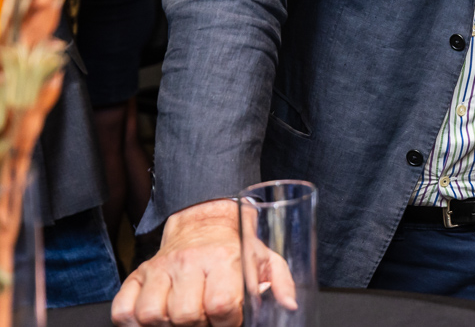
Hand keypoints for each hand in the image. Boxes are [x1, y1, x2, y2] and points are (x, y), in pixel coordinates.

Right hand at [112, 199, 296, 326]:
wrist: (204, 220)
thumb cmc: (236, 245)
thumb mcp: (266, 258)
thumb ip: (281, 282)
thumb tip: (290, 306)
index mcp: (223, 259)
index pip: (221, 305)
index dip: (227, 321)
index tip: (230, 318)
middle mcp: (189, 262)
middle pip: (186, 315)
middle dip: (198, 325)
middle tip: (206, 318)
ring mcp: (160, 269)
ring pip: (152, 315)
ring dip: (167, 325)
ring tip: (183, 317)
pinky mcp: (138, 275)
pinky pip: (123, 310)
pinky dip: (132, 321)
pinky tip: (155, 317)